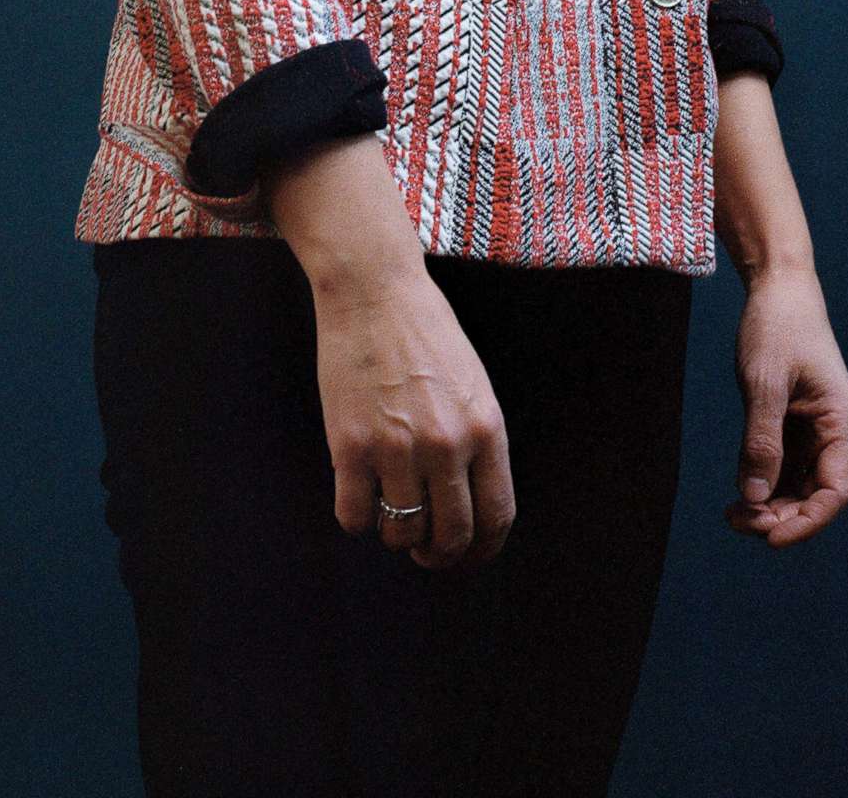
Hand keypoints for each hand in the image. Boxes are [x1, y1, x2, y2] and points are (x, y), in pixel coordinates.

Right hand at [310, 265, 516, 572]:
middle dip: (438, 554)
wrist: (374, 291)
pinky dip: (357, 517)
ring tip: (390, 508)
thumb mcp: (472, 386)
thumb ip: (476, 443)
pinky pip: (355, 516)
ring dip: (396, 534)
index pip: (496, 516)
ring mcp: (397, 447)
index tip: (467, 556)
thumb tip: (469, 506)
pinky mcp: (351, 445)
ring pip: (402, 532)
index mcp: (485, 428)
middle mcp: (446, 444)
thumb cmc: (424, 333)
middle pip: (451, 535)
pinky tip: (359, 493)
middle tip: (425, 549)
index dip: (482, 549)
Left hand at [724, 263, 847, 547]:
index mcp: (842, 422)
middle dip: (781, 516)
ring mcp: (813, 428)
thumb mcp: (764, 383)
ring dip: (770, 505)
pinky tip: (738, 495)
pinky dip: (763, 483)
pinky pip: (783, 465)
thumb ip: (761, 441)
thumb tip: (753, 498)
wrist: (778, 285)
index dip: (807, 522)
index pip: (835, 491)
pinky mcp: (792, 422)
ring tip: (733, 515)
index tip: (771, 538)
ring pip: (798, 484)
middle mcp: (833, 431)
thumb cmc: (777, 326)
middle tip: (738, 522)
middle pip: (815, 494)